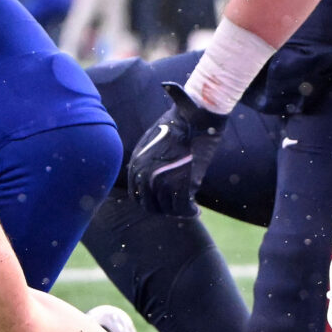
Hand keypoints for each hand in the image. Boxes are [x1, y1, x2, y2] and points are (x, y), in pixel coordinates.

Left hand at [128, 83, 227, 216]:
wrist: (193, 119)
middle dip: (163, 209)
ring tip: (188, 209)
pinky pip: (184, 209)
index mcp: (135, 167)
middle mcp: (146, 178)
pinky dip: (190, 212)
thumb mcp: (150, 142)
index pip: (137, 197)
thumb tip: (151, 177)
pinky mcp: (182, 186)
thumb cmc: (176, 126)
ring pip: (168, 209)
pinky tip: (195, 210)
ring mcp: (163, 183)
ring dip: (178, 211)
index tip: (160, 203)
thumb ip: (147, 163)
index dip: (149, 202)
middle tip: (175, 208)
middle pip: (151, 206)